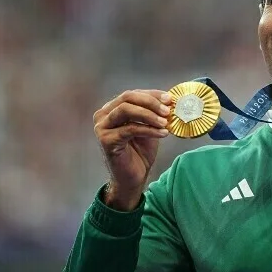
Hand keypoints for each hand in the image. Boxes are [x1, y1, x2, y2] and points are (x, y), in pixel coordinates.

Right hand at [93, 89, 174, 210]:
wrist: (133, 177)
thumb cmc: (140, 151)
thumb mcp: (149, 126)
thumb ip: (154, 112)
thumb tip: (170, 100)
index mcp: (112, 108)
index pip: (133, 94)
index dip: (153, 94)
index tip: (170, 99)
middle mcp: (103, 115)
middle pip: (127, 97)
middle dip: (151, 102)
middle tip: (167, 110)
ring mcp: (102, 127)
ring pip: (126, 110)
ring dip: (149, 115)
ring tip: (165, 122)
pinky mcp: (105, 140)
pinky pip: (129, 129)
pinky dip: (149, 129)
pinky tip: (162, 133)